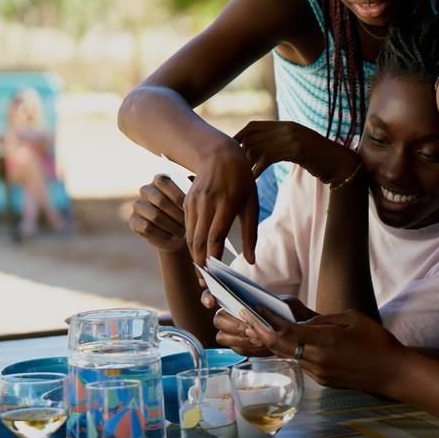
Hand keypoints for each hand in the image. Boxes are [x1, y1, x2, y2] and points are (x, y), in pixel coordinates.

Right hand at [129, 175, 186, 254]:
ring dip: (172, 226)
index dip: (178, 196)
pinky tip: (172, 237)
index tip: (191, 209)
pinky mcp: (133, 221)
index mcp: (160, 179)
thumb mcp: (194, 199)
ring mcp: (137, 205)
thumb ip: (194, 187)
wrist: (178, 234)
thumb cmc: (188, 213)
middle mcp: (146, 190)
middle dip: (177, 214)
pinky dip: (162, 234)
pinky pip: (147, 228)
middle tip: (188, 224)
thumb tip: (194, 179)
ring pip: (155, 216)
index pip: (164, 182)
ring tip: (183, 232)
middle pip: (160, 201)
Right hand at [182, 140, 257, 265]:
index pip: (215, 236)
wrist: (218, 154)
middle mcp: (206, 203)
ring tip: (203, 273)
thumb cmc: (241, 180)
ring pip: (191, 236)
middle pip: (199, 240)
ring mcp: (194, 202)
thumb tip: (251, 260)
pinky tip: (199, 254)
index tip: (216, 276)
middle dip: (201, 264)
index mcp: (226, 202)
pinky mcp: (186, 202)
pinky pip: (187, 227)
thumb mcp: (252, 203)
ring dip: (195, 256)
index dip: (213, 259)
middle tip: (206, 283)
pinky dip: (193, 243)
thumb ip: (251, 233)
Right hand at [208, 295, 316, 357]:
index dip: (208, 297)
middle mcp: (234, 315)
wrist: (301, 334)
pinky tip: (259, 346)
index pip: (214, 295)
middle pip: (218, 319)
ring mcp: (236, 332)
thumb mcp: (290, 304)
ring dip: (239, 337)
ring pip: (223, 336)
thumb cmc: (292, 314)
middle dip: (232, 323)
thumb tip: (259, 308)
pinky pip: (236, 349)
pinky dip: (246, 347)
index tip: (212, 302)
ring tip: (256, 336)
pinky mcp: (243, 347)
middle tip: (248, 326)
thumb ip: (276, 304)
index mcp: (239, 298)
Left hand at [234, 120, 358, 185]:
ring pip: (258, 147)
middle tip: (234, 167)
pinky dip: (258, 168)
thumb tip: (263, 149)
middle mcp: (288, 127)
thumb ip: (284, 143)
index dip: (239, 136)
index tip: (231, 150)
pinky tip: (254, 178)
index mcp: (287, 124)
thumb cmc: (321, 159)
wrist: (342, 164)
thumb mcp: (301, 146)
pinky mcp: (297, 150)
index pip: (254, 125)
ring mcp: (293, 137)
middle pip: (252, 136)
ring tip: (243, 175)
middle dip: (240, 151)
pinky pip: (268, 157)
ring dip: (247, 162)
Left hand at [241, 306, 405, 395]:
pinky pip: (303, 363)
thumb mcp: (352, 319)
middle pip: (280, 347)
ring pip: (289, 356)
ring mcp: (319, 373)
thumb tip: (302, 322)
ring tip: (265, 326)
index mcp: (325, 341)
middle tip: (249, 318)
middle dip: (262, 332)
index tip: (254, 309)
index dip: (266, 321)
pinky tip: (293, 341)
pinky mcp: (324, 380)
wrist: (393, 373)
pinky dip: (293, 351)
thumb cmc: (377, 341)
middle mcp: (317, 360)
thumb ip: (323, 319)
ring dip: (277, 342)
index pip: (286, 332)